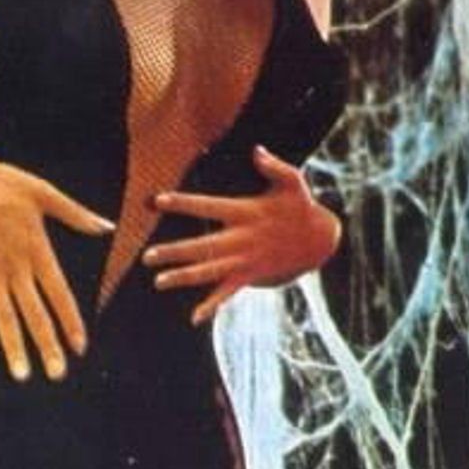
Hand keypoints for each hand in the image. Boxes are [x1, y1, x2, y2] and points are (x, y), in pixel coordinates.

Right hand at [0, 155, 113, 381]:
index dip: (71, 322)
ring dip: (13, 347)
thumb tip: (107, 226)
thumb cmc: (2, 183)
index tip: (80, 348)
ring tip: (22, 376)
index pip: (59, 295)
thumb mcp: (44, 193)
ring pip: (4, 317)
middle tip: (57, 375)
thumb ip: (75, 214)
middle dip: (47, 347)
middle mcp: (14, 269)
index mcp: (37, 251)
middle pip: (34, 315)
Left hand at [143, 144, 341, 324]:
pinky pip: (228, 293)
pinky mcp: (251, 276)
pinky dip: (213, 306)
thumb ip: (274, 166)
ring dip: (184, 277)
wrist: (320, 241)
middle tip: (147, 256)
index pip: (207, 207)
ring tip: (158, 282)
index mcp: (246, 213)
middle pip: (202, 246)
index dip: (183, 203)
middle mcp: (242, 239)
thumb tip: (257, 150)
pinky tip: (195, 318)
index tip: (158, 200)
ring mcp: (245, 261)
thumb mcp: (293, 181)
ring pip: (210, 272)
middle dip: (174, 251)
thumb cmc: (300, 206)